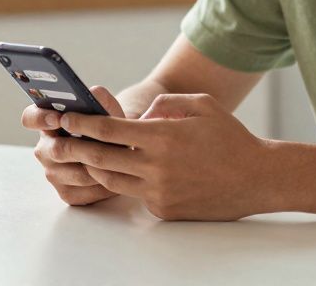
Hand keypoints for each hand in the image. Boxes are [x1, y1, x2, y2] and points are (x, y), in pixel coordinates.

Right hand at [24, 85, 127, 206]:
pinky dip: (102, 184)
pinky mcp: (66, 193)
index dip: (41, 118)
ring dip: (98, 167)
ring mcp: (53, 173)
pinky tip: (116, 175)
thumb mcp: (107, 110)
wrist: (118, 150)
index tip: (59, 118)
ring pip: (75, 173)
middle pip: (55, 151)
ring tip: (119, 159)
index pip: (30, 118)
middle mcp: (45, 149)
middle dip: (81, 147)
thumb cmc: (107, 126)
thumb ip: (101, 99)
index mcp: (47, 123)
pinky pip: (84, 191)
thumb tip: (95, 92)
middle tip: (101, 145)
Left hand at [58, 93, 271, 220]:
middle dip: (75, 149)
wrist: (258, 178)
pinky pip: (136, 194)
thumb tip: (140, 117)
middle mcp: (156, 167)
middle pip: (101, 159)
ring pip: (112, 181)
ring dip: (95, 168)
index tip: (65, 118)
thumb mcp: (200, 105)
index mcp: (162, 136)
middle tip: (57, 141)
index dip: (82, 124)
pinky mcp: (164, 209)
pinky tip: (129, 172)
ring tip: (84, 156)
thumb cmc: (230, 137)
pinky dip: (129, 182)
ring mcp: (159, 192)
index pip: (109, 130)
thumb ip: (165, 105)